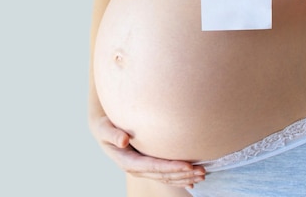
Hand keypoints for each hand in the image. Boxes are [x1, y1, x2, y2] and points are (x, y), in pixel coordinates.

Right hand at [90, 115, 205, 188]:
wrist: (103, 130)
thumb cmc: (104, 126)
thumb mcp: (104, 128)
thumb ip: (112, 134)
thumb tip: (123, 140)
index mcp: (127, 161)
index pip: (152, 166)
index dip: (170, 167)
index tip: (187, 165)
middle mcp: (136, 168)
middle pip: (163, 175)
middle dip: (183, 174)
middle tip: (202, 171)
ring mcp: (143, 169)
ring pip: (166, 177)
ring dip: (185, 177)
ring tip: (203, 174)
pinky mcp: (148, 166)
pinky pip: (165, 174)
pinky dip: (179, 178)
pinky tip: (193, 179)